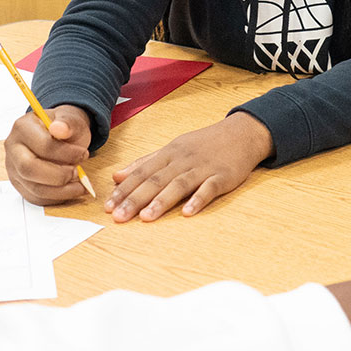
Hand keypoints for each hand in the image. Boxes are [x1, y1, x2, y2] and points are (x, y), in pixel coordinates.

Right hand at [4, 105, 91, 205]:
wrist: (59, 134)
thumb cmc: (64, 128)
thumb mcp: (71, 119)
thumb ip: (68, 122)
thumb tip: (59, 128)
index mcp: (22, 127)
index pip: (42, 146)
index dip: (66, 154)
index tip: (83, 154)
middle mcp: (13, 148)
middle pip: (29, 169)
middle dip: (59, 175)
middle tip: (77, 173)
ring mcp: (14, 168)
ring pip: (34, 188)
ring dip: (61, 191)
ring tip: (78, 184)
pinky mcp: (20, 184)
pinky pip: (37, 198)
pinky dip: (57, 197)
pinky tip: (70, 189)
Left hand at [107, 112, 271, 221]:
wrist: (241, 133)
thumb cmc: (204, 143)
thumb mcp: (173, 148)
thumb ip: (145, 162)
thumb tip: (117, 176)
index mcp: (169, 153)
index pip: (142, 172)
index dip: (125, 189)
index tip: (109, 205)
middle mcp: (182, 159)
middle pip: (156, 180)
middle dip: (135, 199)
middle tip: (119, 217)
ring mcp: (203, 168)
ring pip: (179, 184)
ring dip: (162, 201)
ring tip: (146, 217)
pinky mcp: (222, 176)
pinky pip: (209, 188)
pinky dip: (198, 200)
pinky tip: (187, 212)